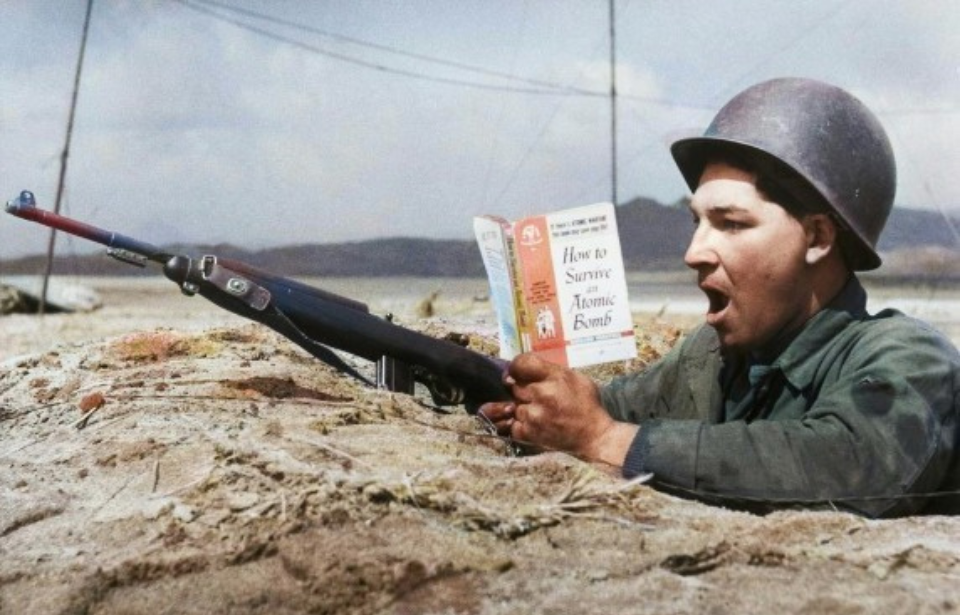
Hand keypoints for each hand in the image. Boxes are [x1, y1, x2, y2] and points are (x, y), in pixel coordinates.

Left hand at [479, 353, 638, 466]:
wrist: (593, 437)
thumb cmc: (585, 406)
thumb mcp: (575, 378)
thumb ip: (549, 370)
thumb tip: (524, 369)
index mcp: (555, 377)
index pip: (521, 363)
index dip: (515, 368)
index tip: (517, 373)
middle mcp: (542, 394)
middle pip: (515, 385)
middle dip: (523, 390)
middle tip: (538, 397)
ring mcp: (534, 415)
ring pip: (513, 405)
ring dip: (524, 409)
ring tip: (541, 413)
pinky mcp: (528, 433)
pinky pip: (512, 424)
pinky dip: (521, 425)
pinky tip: (536, 425)